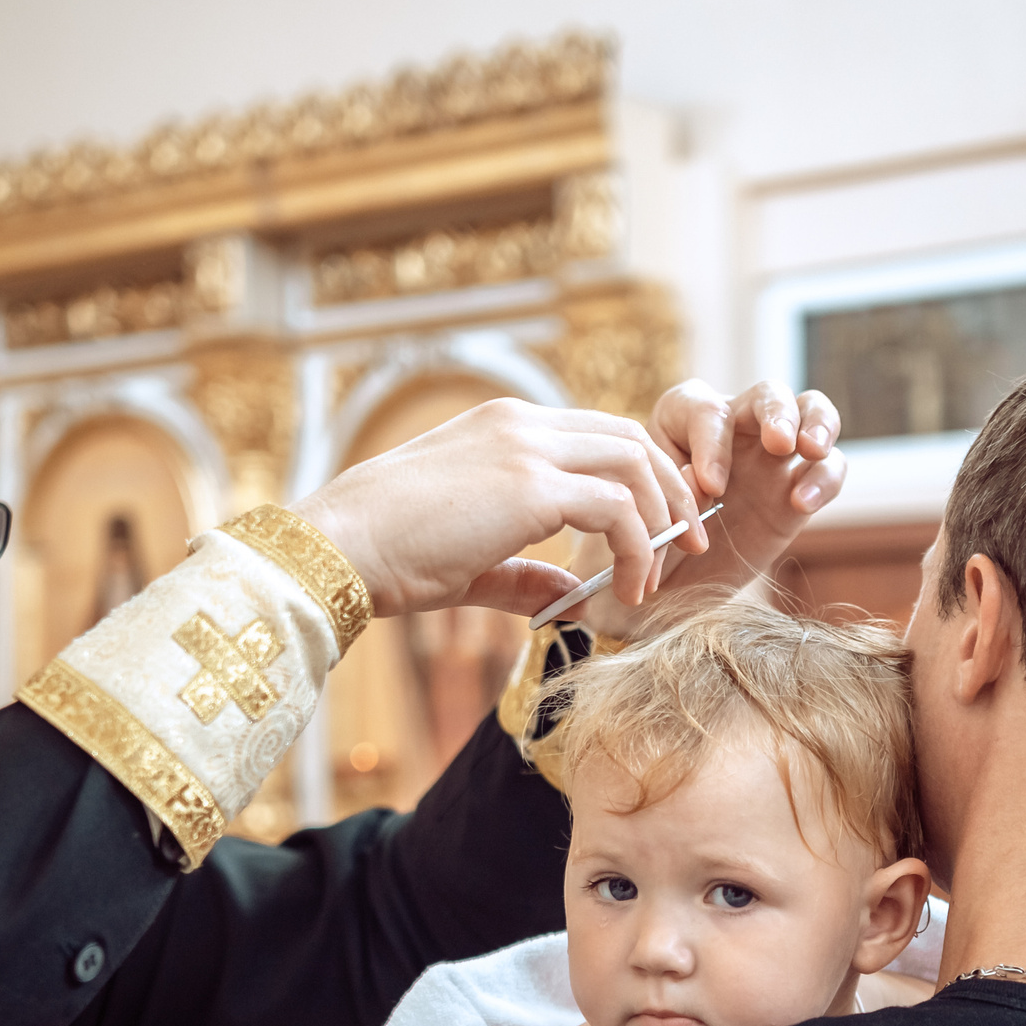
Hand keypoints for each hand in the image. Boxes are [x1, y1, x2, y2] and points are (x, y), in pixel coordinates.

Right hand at [288, 400, 706, 619]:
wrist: (339, 550)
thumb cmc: (386, 556)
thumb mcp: (468, 560)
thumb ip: (522, 571)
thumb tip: (562, 602)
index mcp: (504, 426)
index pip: (598, 434)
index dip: (641, 478)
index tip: (657, 531)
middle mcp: (520, 423)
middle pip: (631, 437)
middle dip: (672, 491)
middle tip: (686, 547)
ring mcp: (526, 447)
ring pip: (635, 462)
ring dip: (661, 521)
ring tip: (656, 577)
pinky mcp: (530, 486)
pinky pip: (617, 507)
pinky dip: (636, 548)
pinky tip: (626, 589)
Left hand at [572, 379, 845, 639]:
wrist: (661, 593)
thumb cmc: (643, 547)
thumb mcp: (641, 526)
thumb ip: (666, 504)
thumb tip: (700, 487)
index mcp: (681, 422)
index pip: (703, 410)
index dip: (711, 443)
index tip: (709, 487)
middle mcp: (732, 427)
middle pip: (766, 394)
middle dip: (775, 412)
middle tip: (778, 442)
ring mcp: (772, 454)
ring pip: (809, 410)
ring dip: (815, 423)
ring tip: (809, 450)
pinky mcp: (799, 487)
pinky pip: (829, 467)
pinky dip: (825, 477)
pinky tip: (804, 502)